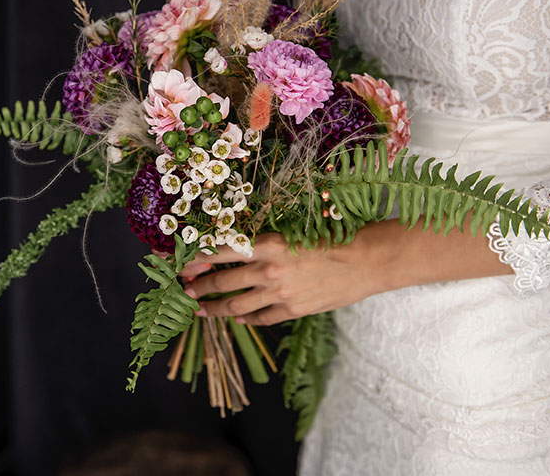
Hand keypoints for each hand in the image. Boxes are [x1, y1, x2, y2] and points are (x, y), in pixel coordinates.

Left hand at [179, 219, 512, 324]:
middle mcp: (269, 270)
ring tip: (201, 309)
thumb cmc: (334, 236)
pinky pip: (261, 319)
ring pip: (237, 306)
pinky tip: (239, 319)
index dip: (198, 258)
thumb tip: (237, 243)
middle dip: (199, 286)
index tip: (182, 263)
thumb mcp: (293, 230)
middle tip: (185, 289)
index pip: (221, 251)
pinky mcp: (293, 310)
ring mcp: (280, 294)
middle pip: (223, 281)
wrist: (367, 260)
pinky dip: (247, 319)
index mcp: (268, 244)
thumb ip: (265, 239)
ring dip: (215, 308)